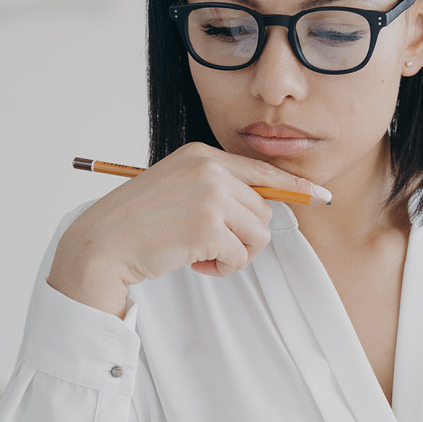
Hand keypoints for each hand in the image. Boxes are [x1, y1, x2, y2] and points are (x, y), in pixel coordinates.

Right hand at [45, 142, 330, 315]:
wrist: (101, 244)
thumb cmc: (138, 224)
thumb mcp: (178, 189)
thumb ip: (216, 189)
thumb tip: (264, 207)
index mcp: (202, 154)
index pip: (262, 169)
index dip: (295, 187)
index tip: (321, 196)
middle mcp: (210, 168)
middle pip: (263, 209)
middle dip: (244, 237)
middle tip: (207, 245)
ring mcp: (211, 194)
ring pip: (258, 234)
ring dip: (234, 254)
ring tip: (198, 252)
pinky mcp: (209, 224)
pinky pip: (241, 255)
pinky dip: (222, 267)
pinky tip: (194, 261)